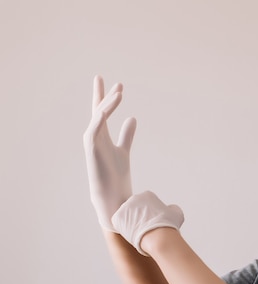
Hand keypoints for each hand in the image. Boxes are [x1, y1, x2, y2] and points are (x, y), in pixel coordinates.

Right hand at [83, 75, 136, 230]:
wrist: (112, 195)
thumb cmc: (116, 175)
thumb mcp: (124, 150)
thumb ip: (126, 135)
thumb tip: (132, 118)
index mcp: (102, 135)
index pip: (103, 112)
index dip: (109, 98)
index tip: (117, 85)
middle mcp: (95, 136)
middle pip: (98, 110)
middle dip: (104, 95)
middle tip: (111, 81)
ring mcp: (92, 142)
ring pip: (98, 118)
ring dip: (108, 104)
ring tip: (119, 93)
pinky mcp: (92, 149)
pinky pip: (94, 129)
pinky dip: (100, 118)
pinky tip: (108, 108)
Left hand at [112, 191, 183, 255]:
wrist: (158, 238)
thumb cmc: (168, 226)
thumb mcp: (177, 213)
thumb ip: (172, 208)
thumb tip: (171, 208)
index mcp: (147, 195)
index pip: (145, 203)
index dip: (148, 213)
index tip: (151, 220)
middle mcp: (134, 198)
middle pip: (133, 207)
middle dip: (137, 216)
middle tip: (143, 227)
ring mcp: (125, 207)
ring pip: (125, 215)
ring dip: (130, 222)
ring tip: (137, 232)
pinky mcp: (117, 218)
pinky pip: (117, 222)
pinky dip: (122, 228)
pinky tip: (129, 233)